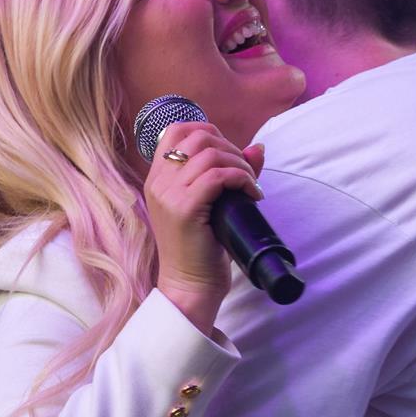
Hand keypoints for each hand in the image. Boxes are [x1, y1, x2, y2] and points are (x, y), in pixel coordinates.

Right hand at [143, 122, 265, 332]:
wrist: (190, 286)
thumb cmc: (202, 248)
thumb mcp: (212, 204)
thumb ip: (229, 173)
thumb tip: (257, 148)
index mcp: (158, 178)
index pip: (176, 130)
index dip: (208, 131)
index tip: (229, 153)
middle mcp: (158, 181)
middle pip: (198, 137)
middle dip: (230, 148)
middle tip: (245, 173)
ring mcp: (168, 194)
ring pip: (211, 155)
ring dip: (240, 165)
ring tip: (250, 185)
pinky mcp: (184, 208)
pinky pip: (218, 176)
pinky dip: (242, 179)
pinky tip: (252, 194)